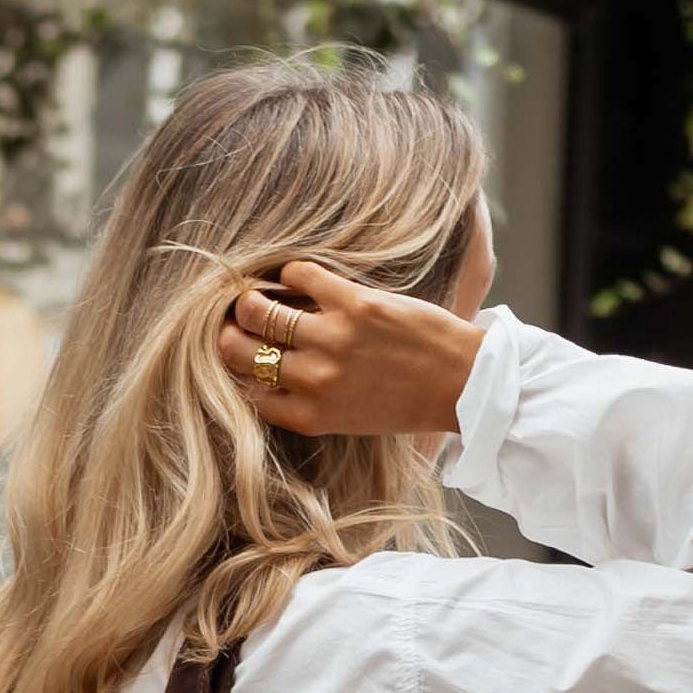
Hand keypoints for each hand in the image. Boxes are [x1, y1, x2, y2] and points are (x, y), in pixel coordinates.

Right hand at [218, 260, 482, 442]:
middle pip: (240, 350)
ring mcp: (332, 340)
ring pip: (260, 309)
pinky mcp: (354, 304)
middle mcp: (314, 380)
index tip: (242, 354)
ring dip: (254, 298)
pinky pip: (300, 276)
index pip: (247, 391)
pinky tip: (298, 279)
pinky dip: (292, 273)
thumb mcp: (349, 419)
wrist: (460, 384)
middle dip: (231, 332)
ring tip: (260, 294)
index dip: (237, 369)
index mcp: (311, 415)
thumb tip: (270, 370)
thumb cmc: (406, 403)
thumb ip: (309, 400)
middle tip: (238, 319)